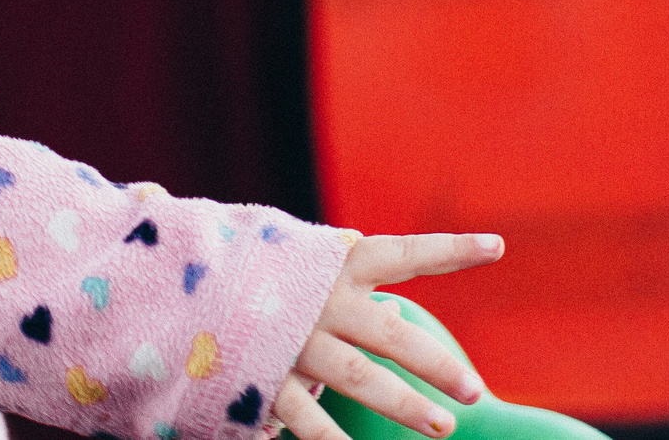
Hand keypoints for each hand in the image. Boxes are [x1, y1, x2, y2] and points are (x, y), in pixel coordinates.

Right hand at [272, 233, 504, 439]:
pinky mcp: (265, 379)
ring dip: (403, 407)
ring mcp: (294, 343)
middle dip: (437, 362)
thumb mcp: (298, 260)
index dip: (450, 250)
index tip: (496, 247)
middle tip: (474, 391)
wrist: (172, 286)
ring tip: (442, 428)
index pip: (403, 253)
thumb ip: (343, 274)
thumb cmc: (252, 272)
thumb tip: (389, 291)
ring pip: (360, 381)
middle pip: (392, 334)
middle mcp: (320, 303)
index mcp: (334, 265)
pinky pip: (308, 420)